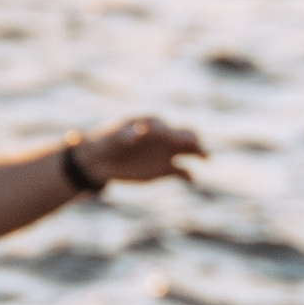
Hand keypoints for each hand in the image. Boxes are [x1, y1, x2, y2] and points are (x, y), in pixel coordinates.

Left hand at [79, 115, 202, 186]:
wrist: (99, 162)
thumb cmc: (104, 145)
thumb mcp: (112, 139)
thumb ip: (128, 136)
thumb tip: (141, 132)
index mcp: (148, 124)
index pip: (160, 126)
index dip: (164, 131)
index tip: (167, 135)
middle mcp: (161, 137)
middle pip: (180, 135)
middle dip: (188, 139)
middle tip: (194, 144)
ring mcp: (165, 152)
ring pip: (187, 150)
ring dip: (197, 152)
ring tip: (205, 157)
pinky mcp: (165, 169)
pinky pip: (182, 172)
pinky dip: (188, 175)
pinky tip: (191, 180)